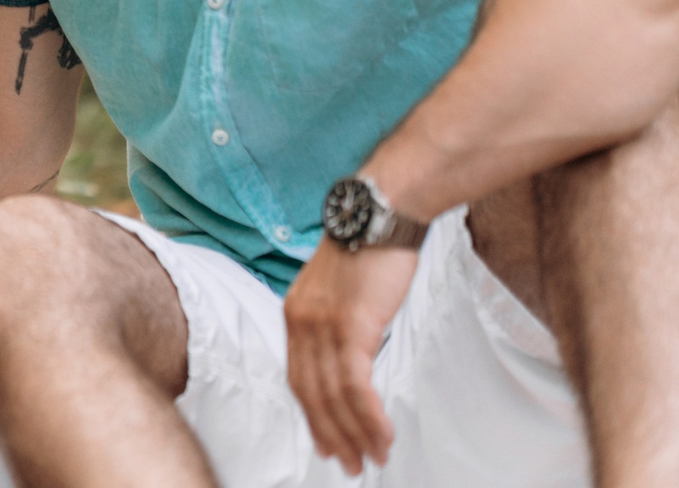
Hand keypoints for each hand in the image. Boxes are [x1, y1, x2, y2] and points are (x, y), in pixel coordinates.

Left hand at [282, 236, 414, 469]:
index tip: (327, 442)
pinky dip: (369, 417)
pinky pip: (356, 386)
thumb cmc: (369, 251)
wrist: (381, 216)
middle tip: (350, 464)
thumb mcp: (341, 291)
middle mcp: (300, 323)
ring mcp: (323, 326)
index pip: (298, 377)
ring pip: (333, 396)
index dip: (313, 414)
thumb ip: (337, 323)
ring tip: (372, 459)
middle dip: (330, 434)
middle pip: (310, 394)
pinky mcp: (350, 327)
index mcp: (295, 315)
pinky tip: (383, 436)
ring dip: (355, 433)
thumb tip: (350, 355)